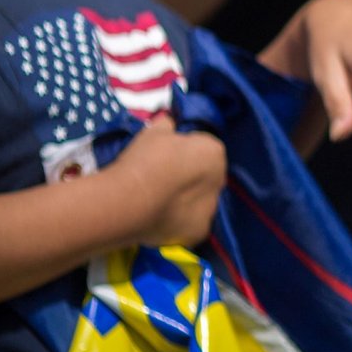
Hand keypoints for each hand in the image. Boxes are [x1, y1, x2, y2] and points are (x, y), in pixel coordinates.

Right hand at [112, 116, 226, 246]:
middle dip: (190, 176)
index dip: (184, 151)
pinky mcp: (200, 231)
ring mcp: (211, 207)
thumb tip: (168, 120)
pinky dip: (179, 221)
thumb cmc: (144, 160)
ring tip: (159, 202)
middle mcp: (220, 180)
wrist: (131, 200)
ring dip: (187, 200)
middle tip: (162, 180)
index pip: (203, 148)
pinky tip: (160, 218)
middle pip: (206, 176)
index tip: (165, 156)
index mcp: (214, 152)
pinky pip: (191, 223)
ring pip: (200, 201)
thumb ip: (166, 125)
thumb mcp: (153, 132)